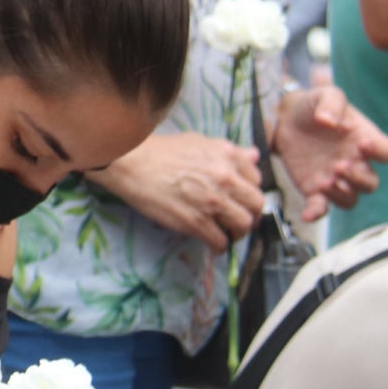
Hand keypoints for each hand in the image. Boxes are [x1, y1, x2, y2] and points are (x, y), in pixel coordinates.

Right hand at [87, 132, 262, 249]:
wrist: (130, 163)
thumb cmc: (160, 150)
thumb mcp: (199, 142)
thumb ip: (229, 152)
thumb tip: (253, 156)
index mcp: (228, 156)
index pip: (256, 180)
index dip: (248, 191)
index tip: (240, 199)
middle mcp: (226, 178)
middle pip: (256, 205)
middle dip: (250, 214)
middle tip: (238, 219)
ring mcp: (212, 201)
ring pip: (243, 225)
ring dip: (238, 233)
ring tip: (227, 233)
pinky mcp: (195, 221)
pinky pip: (219, 241)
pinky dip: (219, 246)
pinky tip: (213, 244)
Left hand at [270, 85, 387, 221]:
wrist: (284, 118)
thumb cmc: (313, 105)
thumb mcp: (324, 94)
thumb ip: (331, 103)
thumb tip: (329, 121)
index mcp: (365, 140)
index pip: (386, 152)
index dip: (380, 152)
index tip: (362, 144)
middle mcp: (355, 163)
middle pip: (371, 183)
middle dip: (359, 178)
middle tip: (339, 166)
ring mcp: (335, 178)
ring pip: (350, 198)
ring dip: (341, 194)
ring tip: (325, 181)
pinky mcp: (313, 189)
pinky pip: (320, 207)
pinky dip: (316, 213)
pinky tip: (307, 213)